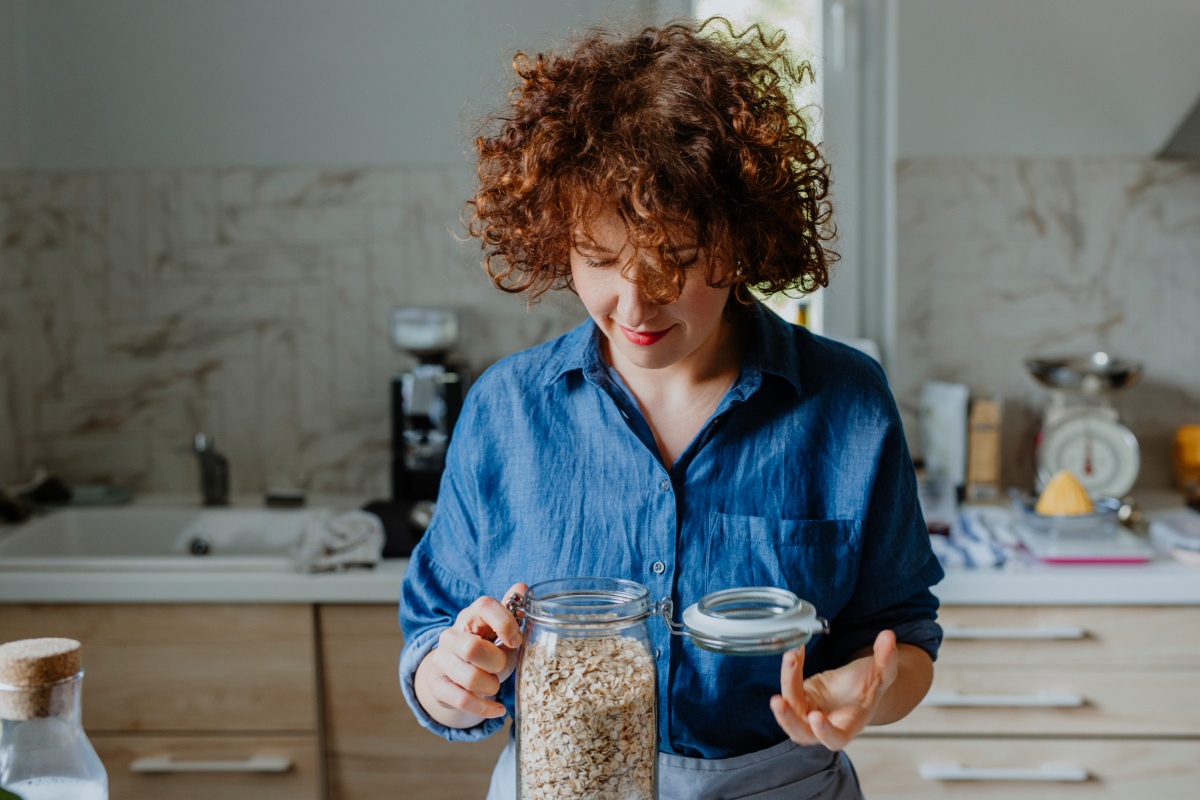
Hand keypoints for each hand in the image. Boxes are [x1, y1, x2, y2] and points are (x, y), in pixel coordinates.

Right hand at [418, 582, 526, 722]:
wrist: (455, 673)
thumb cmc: (486, 648)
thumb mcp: (500, 631)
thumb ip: (511, 610)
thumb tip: (522, 587)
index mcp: (471, 616)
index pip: (484, 606)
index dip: (505, 623)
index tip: (517, 641)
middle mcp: (451, 635)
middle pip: (471, 648)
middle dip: (496, 663)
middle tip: (502, 667)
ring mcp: (441, 660)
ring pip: (468, 678)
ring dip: (491, 686)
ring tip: (495, 685)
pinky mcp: (437, 685)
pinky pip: (462, 700)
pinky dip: (485, 708)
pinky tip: (498, 710)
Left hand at [770, 629, 898, 750]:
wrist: (856, 686)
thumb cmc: (869, 687)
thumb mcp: (882, 673)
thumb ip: (886, 659)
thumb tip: (888, 636)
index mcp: (847, 727)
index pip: (834, 739)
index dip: (825, 732)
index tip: (816, 717)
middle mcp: (823, 725)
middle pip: (800, 733)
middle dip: (787, 719)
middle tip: (779, 701)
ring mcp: (808, 712)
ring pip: (789, 710)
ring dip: (786, 685)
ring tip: (791, 658)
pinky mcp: (798, 697)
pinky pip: (789, 687)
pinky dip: (790, 670)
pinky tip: (796, 652)